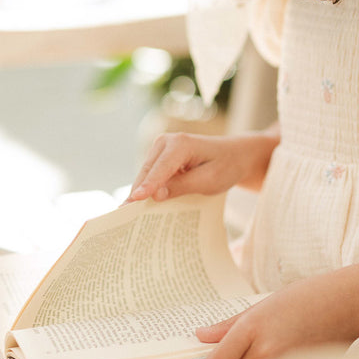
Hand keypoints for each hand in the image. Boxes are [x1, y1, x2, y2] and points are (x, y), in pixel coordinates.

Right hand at [126, 130, 278, 202]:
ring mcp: (161, 148)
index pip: (160, 168)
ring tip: (126, 216)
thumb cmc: (226, 166)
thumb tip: (155, 195)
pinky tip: (139, 208)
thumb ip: (182, 186)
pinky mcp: (161, 157)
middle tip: (122, 216)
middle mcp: (166, 141)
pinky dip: (147, 190)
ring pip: (145, 175)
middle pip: (147, 172)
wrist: (236, 155)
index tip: (134, 200)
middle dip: (137, 193)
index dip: (147, 186)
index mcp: (181, 143)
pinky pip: (151, 175)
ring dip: (140, 193)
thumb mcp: (209, 180)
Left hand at [196, 269, 358, 358]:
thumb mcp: (263, 304)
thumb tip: (201, 337)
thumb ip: (229, 325)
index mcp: (254, 328)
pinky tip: (289, 356)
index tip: (220, 352)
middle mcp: (267, 352)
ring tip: (273, 349)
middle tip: (252, 346)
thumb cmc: (308, 297)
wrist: (350, 302)